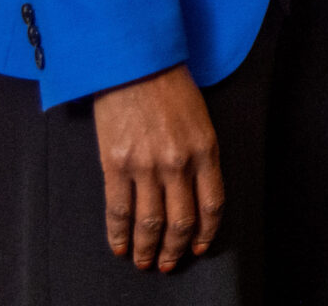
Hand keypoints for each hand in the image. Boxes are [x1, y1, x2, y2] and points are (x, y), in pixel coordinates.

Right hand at [91, 65, 224, 272]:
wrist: (134, 64)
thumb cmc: (170, 86)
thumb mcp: (200, 119)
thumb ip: (200, 154)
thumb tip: (194, 191)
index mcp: (206, 149)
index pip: (212, 204)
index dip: (205, 232)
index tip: (199, 247)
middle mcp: (179, 163)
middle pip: (181, 221)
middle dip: (175, 249)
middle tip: (169, 264)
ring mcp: (146, 166)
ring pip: (149, 223)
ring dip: (147, 249)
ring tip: (144, 262)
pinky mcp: (115, 165)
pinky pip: (118, 210)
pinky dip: (118, 235)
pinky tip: (120, 247)